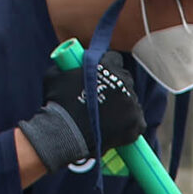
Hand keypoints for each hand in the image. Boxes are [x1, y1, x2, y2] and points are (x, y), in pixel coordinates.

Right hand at [18, 50, 147, 172]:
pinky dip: (130, 125)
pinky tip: (118, 128)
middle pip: (125, 80)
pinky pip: (138, 121)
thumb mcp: (55, 75)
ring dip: (122, 106)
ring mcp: (131, 103)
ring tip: (107, 118)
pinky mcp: (136, 122)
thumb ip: (67, 65)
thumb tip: (68, 60)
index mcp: (107, 66)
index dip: (108, 66)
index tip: (101, 75)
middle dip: (116, 86)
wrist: (64, 134)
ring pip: (131, 101)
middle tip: (104, 99)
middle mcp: (123, 82)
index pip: (115, 59)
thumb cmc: (56, 104)